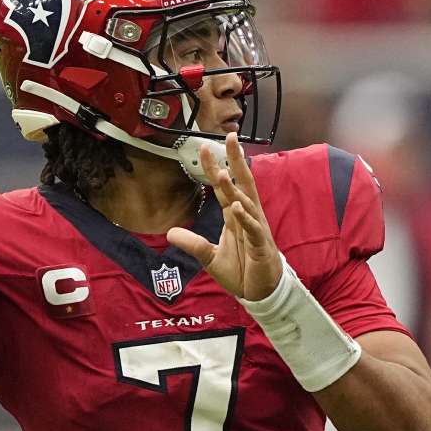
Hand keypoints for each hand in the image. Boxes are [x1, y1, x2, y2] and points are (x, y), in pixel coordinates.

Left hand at [168, 133, 282, 300]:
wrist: (260, 293)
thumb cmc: (242, 271)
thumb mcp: (210, 258)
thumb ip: (193, 244)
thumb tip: (170, 234)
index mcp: (235, 217)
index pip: (224, 187)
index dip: (215, 167)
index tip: (204, 147)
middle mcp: (247, 217)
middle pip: (242, 183)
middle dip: (236, 160)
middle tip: (230, 136)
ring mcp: (255, 230)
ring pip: (246, 203)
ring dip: (234, 189)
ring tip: (222, 173)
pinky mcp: (260, 246)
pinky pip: (253, 229)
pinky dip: (246, 218)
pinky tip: (238, 207)